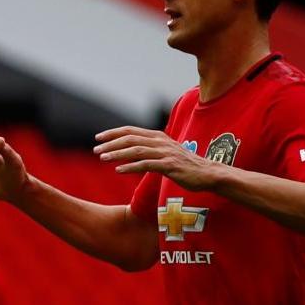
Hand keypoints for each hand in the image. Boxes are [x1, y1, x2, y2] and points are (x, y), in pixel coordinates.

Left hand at [94, 125, 217, 186]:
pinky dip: (131, 166)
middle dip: (111, 143)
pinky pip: (147, 164)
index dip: (113, 133)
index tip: (98, 137)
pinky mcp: (170, 165)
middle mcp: (161, 142)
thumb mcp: (165, 153)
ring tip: (102, 158)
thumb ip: (148, 150)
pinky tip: (119, 170)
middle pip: (131, 139)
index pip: (131, 131)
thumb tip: (129, 152)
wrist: (208, 173)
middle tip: (96, 150)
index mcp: (158, 137)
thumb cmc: (185, 165)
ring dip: (117, 154)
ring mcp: (165, 153)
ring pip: (136, 150)